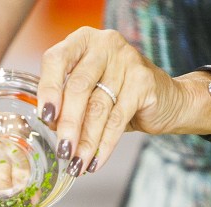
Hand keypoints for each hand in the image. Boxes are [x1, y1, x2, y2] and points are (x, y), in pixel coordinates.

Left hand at [37, 27, 183, 174]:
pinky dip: (104, 144)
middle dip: (68, 124)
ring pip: (98, 107)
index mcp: (82, 41)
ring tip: (76, 163)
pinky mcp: (144, 82)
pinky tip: (95, 160)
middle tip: (62, 150)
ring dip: (86, 141)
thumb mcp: (88, 92)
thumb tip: (51, 127)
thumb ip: (68, 102)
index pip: (57, 60)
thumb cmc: (118, 93)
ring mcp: (126, 61)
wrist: (166, 99)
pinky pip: (117, 119)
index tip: (45, 116)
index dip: (48, 89)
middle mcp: (104, 45)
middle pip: (79, 87)